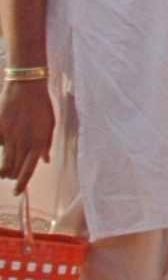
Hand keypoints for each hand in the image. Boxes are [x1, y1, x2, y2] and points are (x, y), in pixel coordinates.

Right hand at [0, 77, 54, 191]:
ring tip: (4, 171)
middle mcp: (23, 143)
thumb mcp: (50, 124)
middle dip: (13, 176)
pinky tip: (3, 144)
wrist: (26, 87)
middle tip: (12, 176)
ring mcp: (9, 137)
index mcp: (38, 143)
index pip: (28, 170)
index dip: (22, 183)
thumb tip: (45, 160)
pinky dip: (0, 146)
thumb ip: (46, 144)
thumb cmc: (41, 105)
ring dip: (4, 170)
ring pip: (4, 162)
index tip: (17, 192)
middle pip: (15, 169)